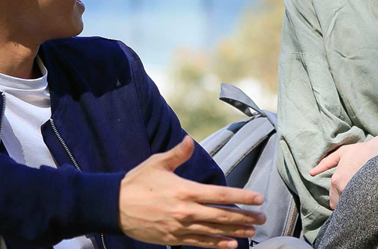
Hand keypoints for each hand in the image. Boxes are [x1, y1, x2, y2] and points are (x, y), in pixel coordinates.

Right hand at [119, 136, 266, 248]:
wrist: (113, 206)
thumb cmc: (136, 182)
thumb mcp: (157, 163)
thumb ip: (177, 154)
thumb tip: (189, 140)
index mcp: (185, 190)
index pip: (221, 194)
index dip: (242, 196)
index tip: (259, 198)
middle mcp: (186, 211)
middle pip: (223, 215)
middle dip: (245, 216)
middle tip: (263, 217)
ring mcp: (181, 227)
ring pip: (215, 231)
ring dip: (236, 231)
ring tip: (252, 231)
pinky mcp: (173, 239)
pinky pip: (200, 243)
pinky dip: (217, 244)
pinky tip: (231, 245)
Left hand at [309, 134, 377, 209]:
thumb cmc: (360, 151)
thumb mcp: (341, 153)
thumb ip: (325, 163)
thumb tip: (311, 173)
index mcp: (337, 181)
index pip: (333, 202)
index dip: (338, 200)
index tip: (344, 196)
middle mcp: (344, 189)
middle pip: (341, 207)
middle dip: (344, 203)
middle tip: (351, 195)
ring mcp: (356, 192)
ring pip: (350, 207)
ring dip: (353, 203)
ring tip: (359, 194)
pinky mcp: (368, 194)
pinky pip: (362, 205)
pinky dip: (362, 202)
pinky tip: (366, 196)